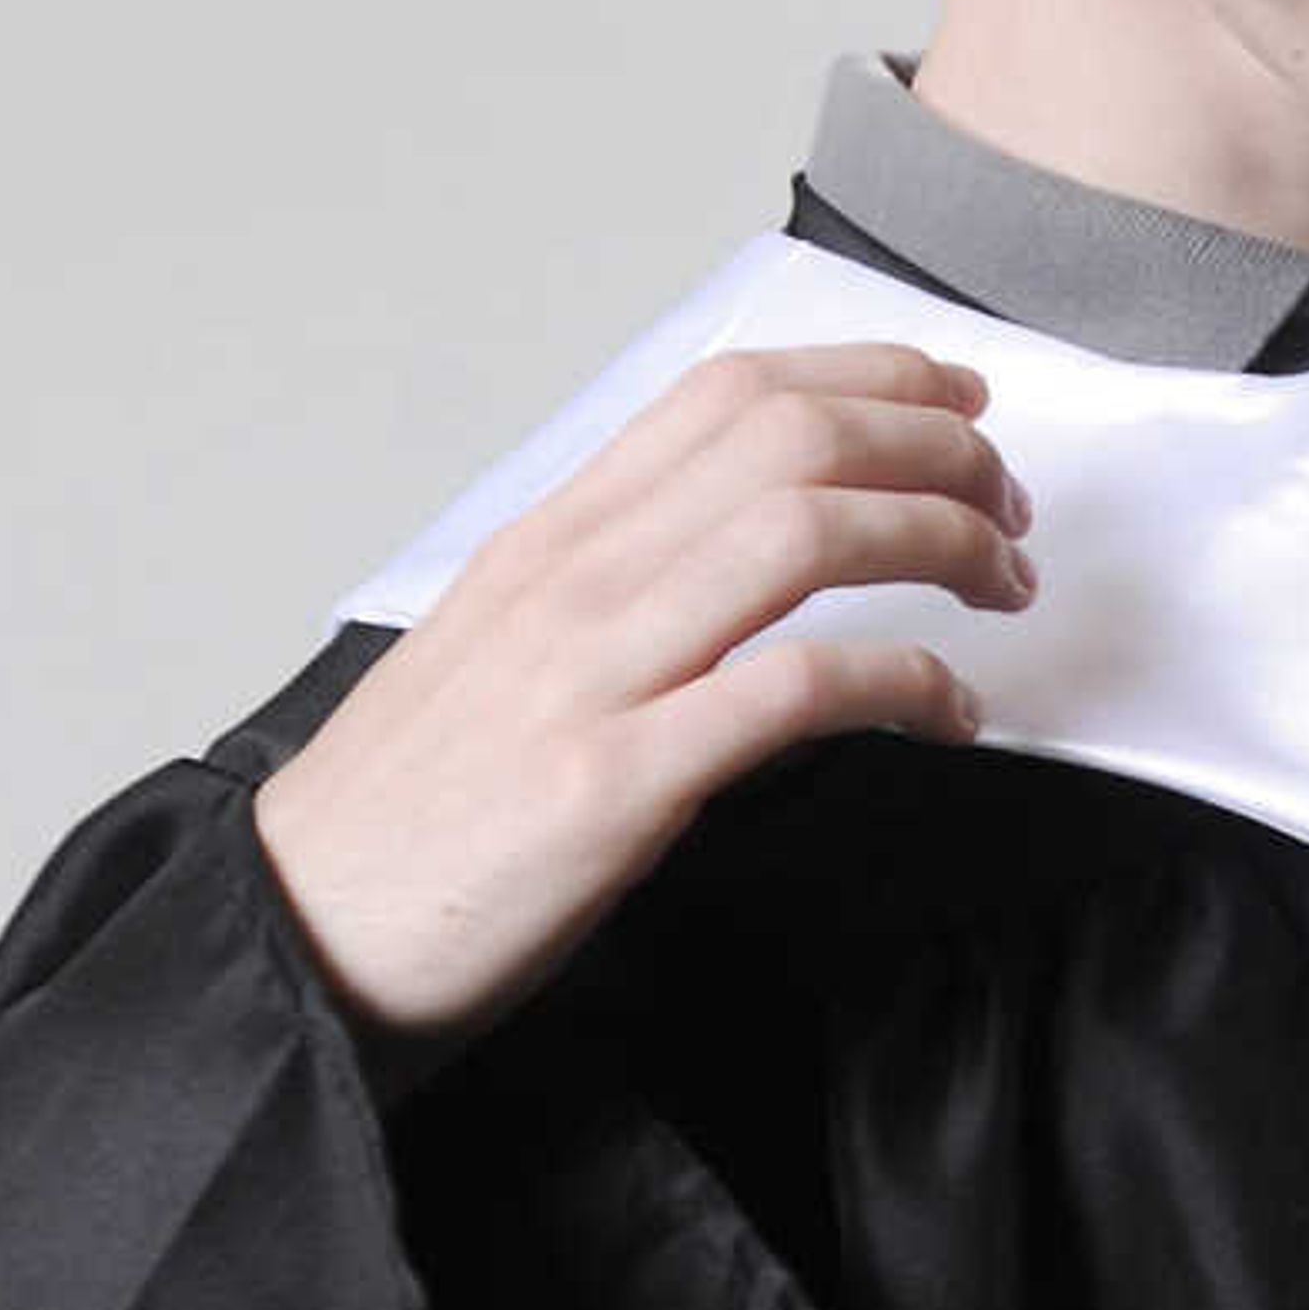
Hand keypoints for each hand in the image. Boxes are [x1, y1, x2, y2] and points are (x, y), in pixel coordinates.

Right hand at [251, 342, 1032, 1047]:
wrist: (301, 931)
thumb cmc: (417, 807)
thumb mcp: (503, 647)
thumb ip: (615, 583)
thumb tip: (744, 542)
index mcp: (552, 538)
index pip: (729, 394)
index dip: (870, 377)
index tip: (959, 407)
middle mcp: (574, 580)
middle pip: (791, 440)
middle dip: (935, 454)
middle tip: (1007, 510)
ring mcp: (592, 675)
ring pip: (802, 534)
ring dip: (937, 542)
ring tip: (1001, 589)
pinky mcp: (614, 784)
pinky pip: (793, 691)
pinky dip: (903, 683)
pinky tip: (947, 710)